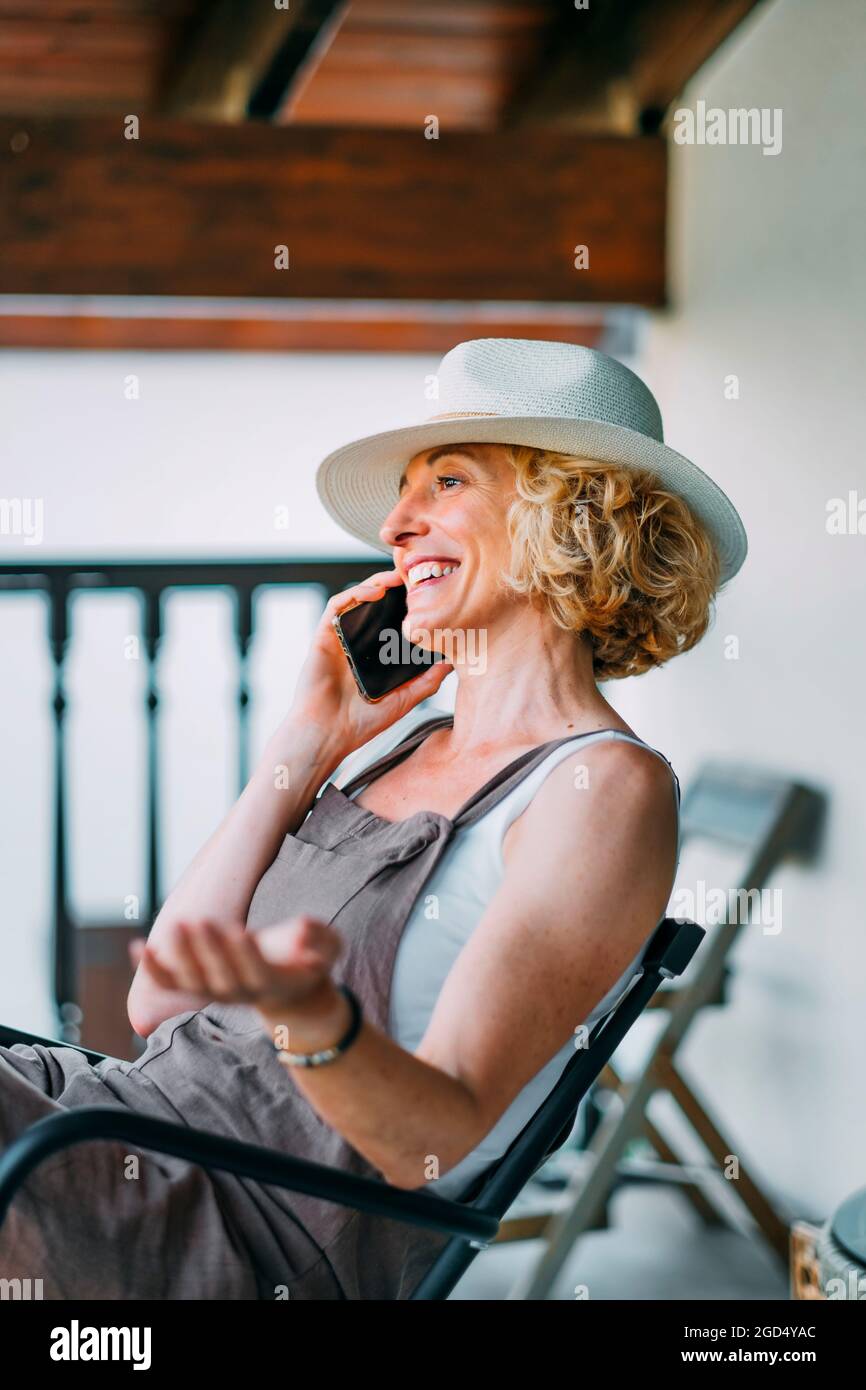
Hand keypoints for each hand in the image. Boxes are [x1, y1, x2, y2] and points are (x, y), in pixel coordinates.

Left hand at [128, 915, 342, 1017]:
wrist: (290, 992)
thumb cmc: (309, 963)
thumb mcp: (327, 949)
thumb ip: (320, 939)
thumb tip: (305, 930)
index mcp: (271, 983)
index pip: (255, 971)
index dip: (245, 954)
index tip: (240, 931)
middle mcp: (239, 993)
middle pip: (218, 976)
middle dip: (207, 950)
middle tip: (197, 921)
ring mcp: (215, 992)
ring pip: (192, 981)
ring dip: (179, 957)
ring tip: (173, 926)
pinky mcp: (199, 987)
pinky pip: (170, 983)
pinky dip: (152, 969)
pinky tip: (137, 947)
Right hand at [286, 568, 452, 760]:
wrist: (327, 736)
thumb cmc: (360, 724)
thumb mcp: (404, 700)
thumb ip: (427, 681)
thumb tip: (452, 662)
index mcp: (374, 657)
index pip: (391, 623)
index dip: (407, 606)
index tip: (428, 594)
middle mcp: (356, 644)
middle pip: (375, 606)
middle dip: (394, 588)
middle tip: (414, 575)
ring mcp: (339, 639)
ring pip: (356, 600)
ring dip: (376, 583)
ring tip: (397, 577)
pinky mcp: (323, 637)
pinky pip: (336, 606)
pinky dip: (354, 593)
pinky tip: (374, 590)